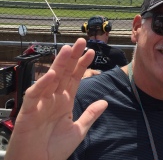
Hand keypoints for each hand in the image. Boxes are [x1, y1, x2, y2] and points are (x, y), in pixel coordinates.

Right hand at [5, 38, 107, 159]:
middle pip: (63, 73)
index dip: (82, 64)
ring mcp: (41, 104)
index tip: (92, 51)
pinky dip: (41, 85)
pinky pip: (34, 95)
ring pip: (50, 79)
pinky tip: (50, 75)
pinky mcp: (28, 112)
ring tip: (67, 49)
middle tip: (81, 41)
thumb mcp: (78, 130)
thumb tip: (105, 102)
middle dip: (72, 57)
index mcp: (64, 101)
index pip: (75, 77)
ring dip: (58, 64)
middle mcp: (53, 98)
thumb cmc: (54, 150)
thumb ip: (90, 115)